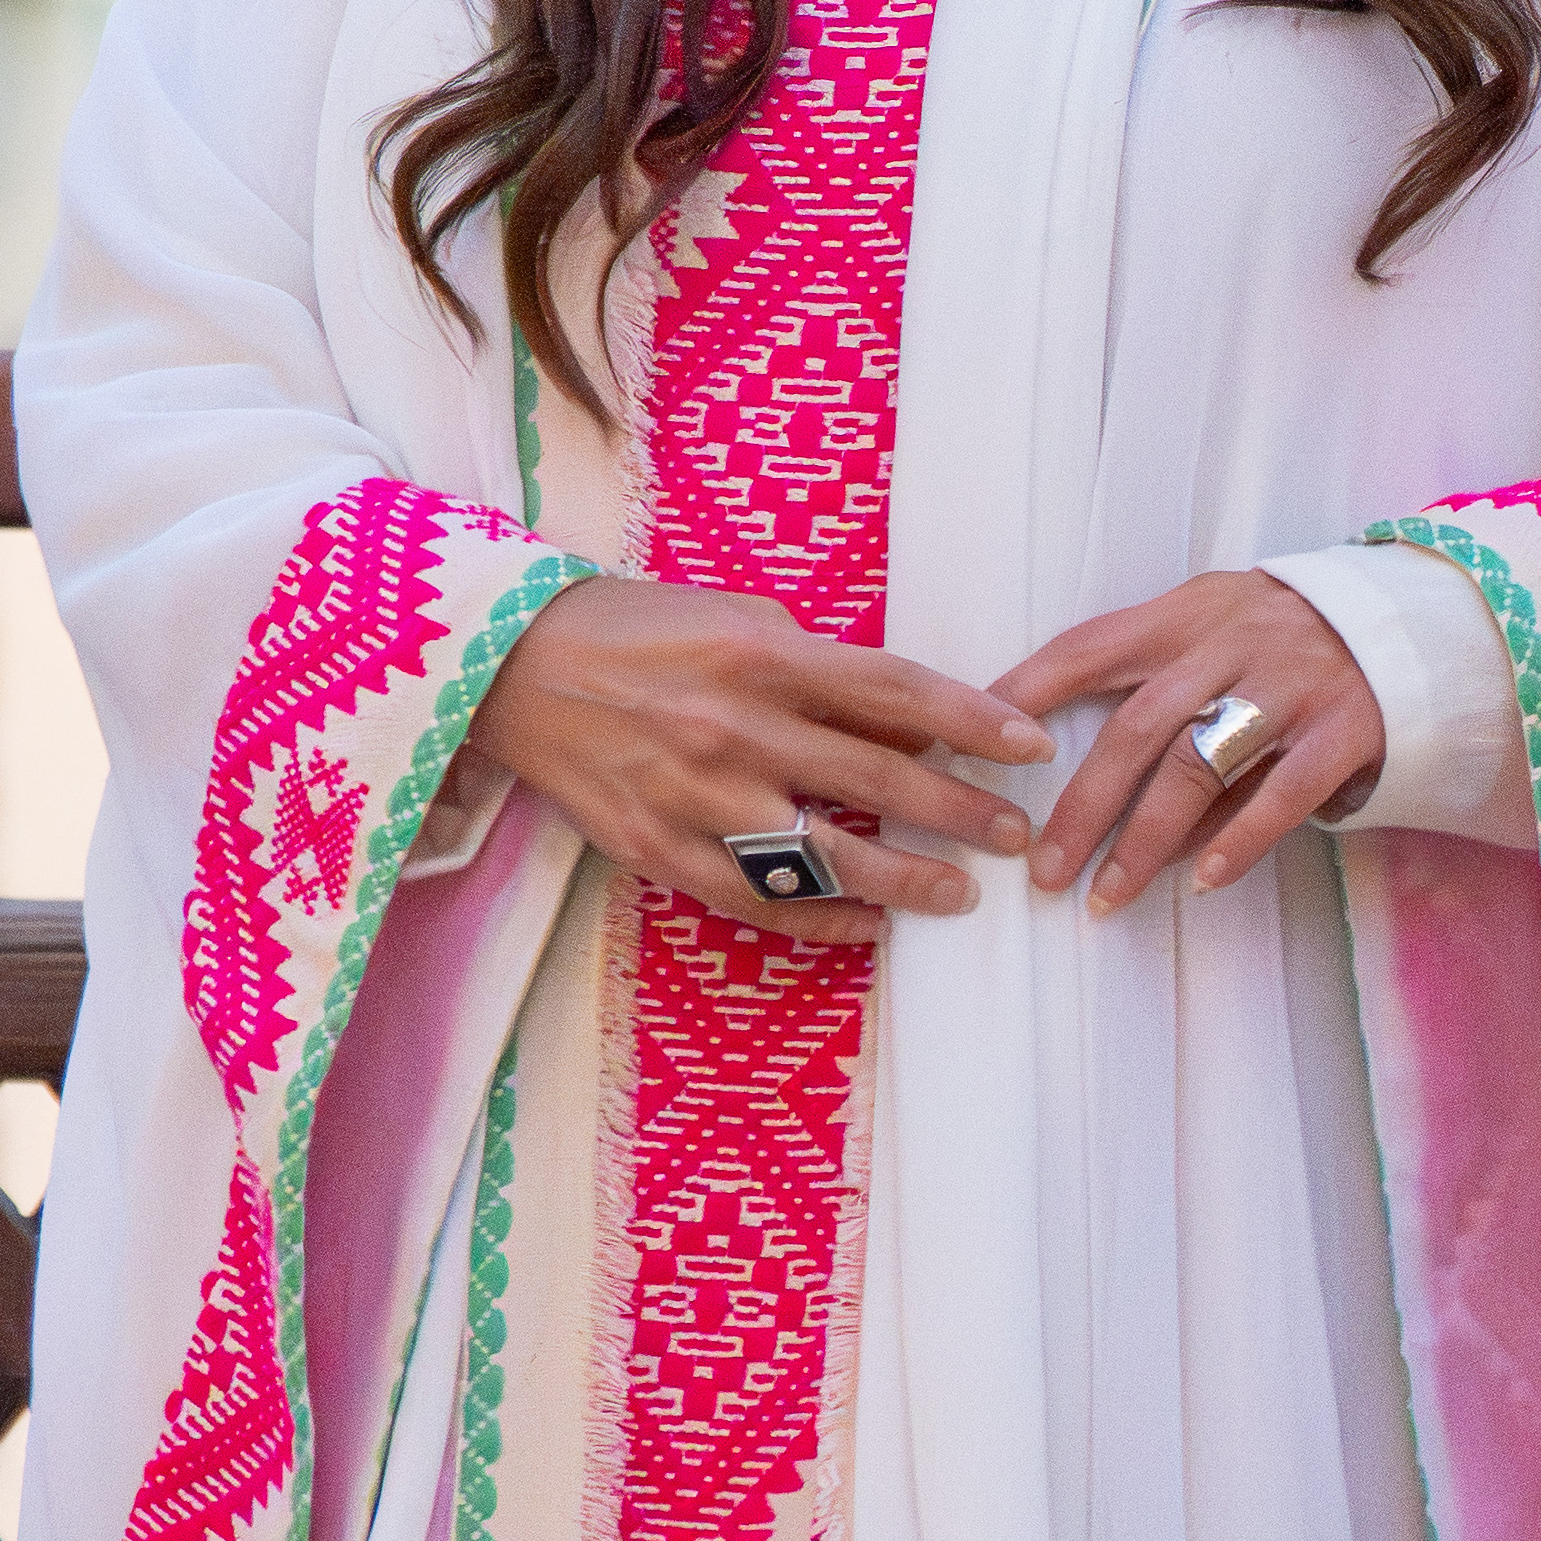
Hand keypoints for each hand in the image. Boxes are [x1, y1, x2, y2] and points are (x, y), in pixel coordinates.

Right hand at [473, 579, 1047, 944]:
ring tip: (958, 894)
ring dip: (903, 880)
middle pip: (877, 780)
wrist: (509, 669)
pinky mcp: (659, 851)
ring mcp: (696, 798)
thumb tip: (900, 711)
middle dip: (960, 812)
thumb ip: (815, 661)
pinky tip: (870, 925)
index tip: (1031, 747)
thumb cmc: (631, 628)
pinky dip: (821, 918)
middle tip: (1013, 834)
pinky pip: (756, 902)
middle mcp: (735, 729)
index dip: (974, 722)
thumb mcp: (732, 616)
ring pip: (824, 856)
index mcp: (760, 655)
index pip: (896, 692)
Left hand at [1001, 572, 1386, 911]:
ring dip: (1146, 841)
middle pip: (1138, 728)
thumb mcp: (1213, 620)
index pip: (1090, 647)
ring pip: (1201, 766)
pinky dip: (1238, 840)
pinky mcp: (1344, 729)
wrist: (1404, 622)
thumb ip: (1148, 667)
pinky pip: (1283, 793)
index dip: (1028, 692)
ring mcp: (1291, 687)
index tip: (974, 745)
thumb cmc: (1283, 636)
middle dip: (1083, 805)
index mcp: (1187, 614)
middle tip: (1043, 870)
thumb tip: (1048, 742)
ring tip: (1106, 897)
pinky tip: (1200, 881)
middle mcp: (1233, 644)